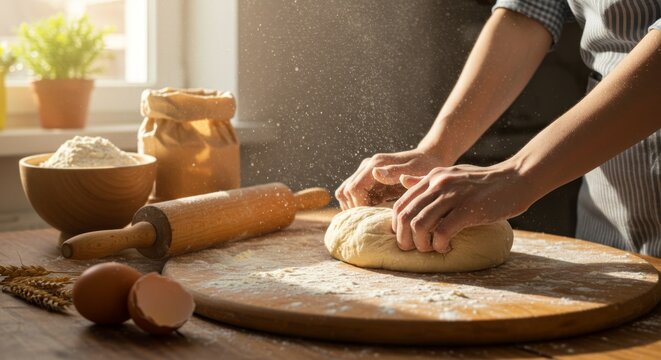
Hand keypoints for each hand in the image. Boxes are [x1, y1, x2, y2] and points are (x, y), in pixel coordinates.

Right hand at [335, 149, 444, 209]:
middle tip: (371, 220)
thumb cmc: (426, 165)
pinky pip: (352, 194)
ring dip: (353, 206)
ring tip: (369, 217)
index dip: (359, 206)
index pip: (353, 189)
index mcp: (376, 164)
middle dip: (355, 208)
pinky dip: (356, 204)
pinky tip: (371, 212)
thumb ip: (395, 172)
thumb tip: (375, 172)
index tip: (373, 217)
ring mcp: (366, 171)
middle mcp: (367, 165)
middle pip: (345, 191)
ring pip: (344, 192)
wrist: (429, 157)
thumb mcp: (416, 170)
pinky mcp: (368, 179)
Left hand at [392, 162, 535, 252]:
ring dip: (420, 244)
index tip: (405, 237)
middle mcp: (438, 184)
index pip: (401, 204)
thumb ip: (428, 181)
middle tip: (412, 249)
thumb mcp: (453, 175)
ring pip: (420, 225)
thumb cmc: (484, 183)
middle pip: (406, 216)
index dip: (397, 225)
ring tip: (430, 249)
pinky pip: (442, 232)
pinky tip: (445, 247)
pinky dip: (438, 245)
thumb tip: (403, 181)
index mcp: (432, 178)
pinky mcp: (468, 209)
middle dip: (404, 238)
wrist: (516, 179)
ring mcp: (453, 195)